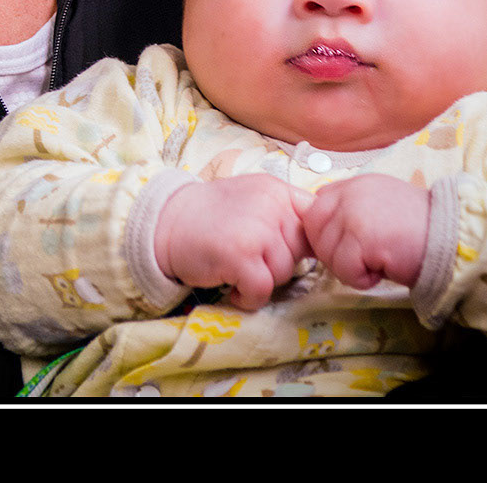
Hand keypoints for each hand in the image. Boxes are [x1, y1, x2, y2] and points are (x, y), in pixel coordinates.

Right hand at [154, 175, 313, 311]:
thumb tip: (320, 242)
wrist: (166, 222)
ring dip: (262, 280)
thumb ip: (284, 212)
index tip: (288, 251)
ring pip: (284, 273)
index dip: (308, 242)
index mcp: (276, 189)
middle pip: (300, 252)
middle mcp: (270, 205)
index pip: (314, 218)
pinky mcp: (240, 256)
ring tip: (237, 269)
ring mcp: (256, 230)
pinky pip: (263, 290)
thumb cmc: (210, 215)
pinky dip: (249, 297)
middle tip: (250, 257)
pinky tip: (232, 286)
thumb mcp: (253, 199)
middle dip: (279, 262)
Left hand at [302, 175, 430, 290]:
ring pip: (326, 252)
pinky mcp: (361, 236)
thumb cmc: (420, 230)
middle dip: (332, 252)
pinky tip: (383, 271)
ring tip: (376, 264)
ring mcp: (353, 212)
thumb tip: (325, 233)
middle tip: (362, 261)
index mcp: (354, 184)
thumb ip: (351, 210)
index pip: (316, 206)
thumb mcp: (380, 207)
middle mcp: (350, 193)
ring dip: (348, 268)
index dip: (326, 232)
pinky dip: (360, 279)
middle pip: (313, 229)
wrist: (452, 238)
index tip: (348, 247)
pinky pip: (343, 268)